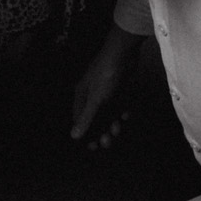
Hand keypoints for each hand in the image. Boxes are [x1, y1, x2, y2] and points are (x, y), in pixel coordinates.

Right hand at [71, 25, 144, 149]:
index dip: (86, 133)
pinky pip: (118, 103)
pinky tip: (126, 115)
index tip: (93, 147)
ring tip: (117, 129)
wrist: (124, 53)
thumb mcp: (96, 100)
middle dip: (101, 130)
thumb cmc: (106, 76)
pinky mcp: (118, 86)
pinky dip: (122, 110)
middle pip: (95, 117)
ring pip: (108, 111)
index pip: (80, 119)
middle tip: (107, 142)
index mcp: (81, 96)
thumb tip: (73, 136)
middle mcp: (92, 93)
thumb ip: (86, 118)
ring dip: (112, 122)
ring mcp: (106, 90)